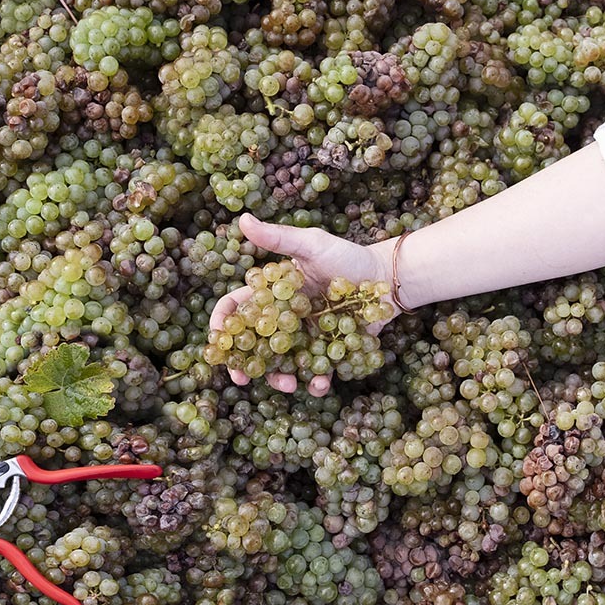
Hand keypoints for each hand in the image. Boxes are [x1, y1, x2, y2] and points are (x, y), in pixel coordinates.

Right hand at [209, 214, 391, 395]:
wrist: (386, 278)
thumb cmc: (348, 258)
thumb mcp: (312, 245)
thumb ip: (278, 238)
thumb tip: (243, 219)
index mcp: (273, 295)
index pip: (238, 309)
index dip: (223, 324)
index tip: (218, 340)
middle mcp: (285, 319)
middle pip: (255, 346)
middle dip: (245, 364)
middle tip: (241, 378)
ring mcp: (306, 339)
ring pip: (282, 365)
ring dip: (279, 379)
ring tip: (288, 385)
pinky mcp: (329, 352)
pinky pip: (318, 372)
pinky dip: (316, 382)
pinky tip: (319, 384)